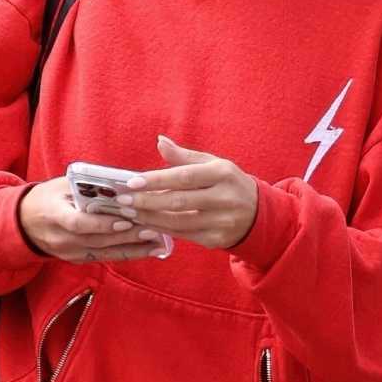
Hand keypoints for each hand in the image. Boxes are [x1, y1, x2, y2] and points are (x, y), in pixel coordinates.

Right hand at [18, 178, 169, 263]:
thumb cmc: (49, 197)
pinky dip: (128, 253)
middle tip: (153, 228)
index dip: (102, 223)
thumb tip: (126, 181)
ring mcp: (70, 253)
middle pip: (98, 240)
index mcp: (54, 215)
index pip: (78, 224)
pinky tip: (149, 250)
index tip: (125, 219)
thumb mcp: (62, 185)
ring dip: (133, 247)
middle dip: (127, 235)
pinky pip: (106, 258)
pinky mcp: (79, 260)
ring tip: (158, 241)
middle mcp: (62, 239)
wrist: (26, 223)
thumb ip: (89, 185)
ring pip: (105, 252)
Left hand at [125, 136, 258, 250]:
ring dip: (150, 218)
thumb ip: (184, 157)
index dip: (156, 180)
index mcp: (223, 173)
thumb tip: (160, 142)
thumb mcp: (213, 164)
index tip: (132, 182)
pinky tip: (145, 223)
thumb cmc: (227, 183)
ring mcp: (222, 222)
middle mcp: (225, 198)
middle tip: (123, 200)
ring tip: (129, 212)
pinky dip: (161, 229)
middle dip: (147, 201)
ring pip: (178, 222)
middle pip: (179, 202)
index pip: (184, 177)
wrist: (258, 215)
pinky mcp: (216, 240)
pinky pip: (183, 235)